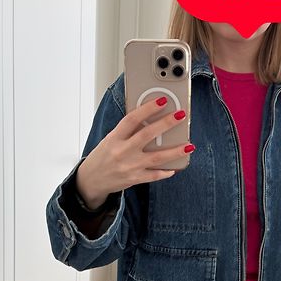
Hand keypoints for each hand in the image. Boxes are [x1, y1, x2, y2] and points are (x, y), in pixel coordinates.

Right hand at [76, 95, 193, 207]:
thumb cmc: (102, 156)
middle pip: (147, 135)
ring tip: (189, 145)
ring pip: (156, 158)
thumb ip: (127, 131)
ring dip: (175, 151)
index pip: (132, 119)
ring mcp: (129, 166)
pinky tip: (176, 167)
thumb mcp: (110, 140)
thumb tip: (149, 118)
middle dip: (166, 124)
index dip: (148, 108)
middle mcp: (122, 151)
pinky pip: (154, 176)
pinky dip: (166, 172)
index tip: (162, 101)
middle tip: (180, 116)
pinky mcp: (134, 179)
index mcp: (114, 138)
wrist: (91, 180)